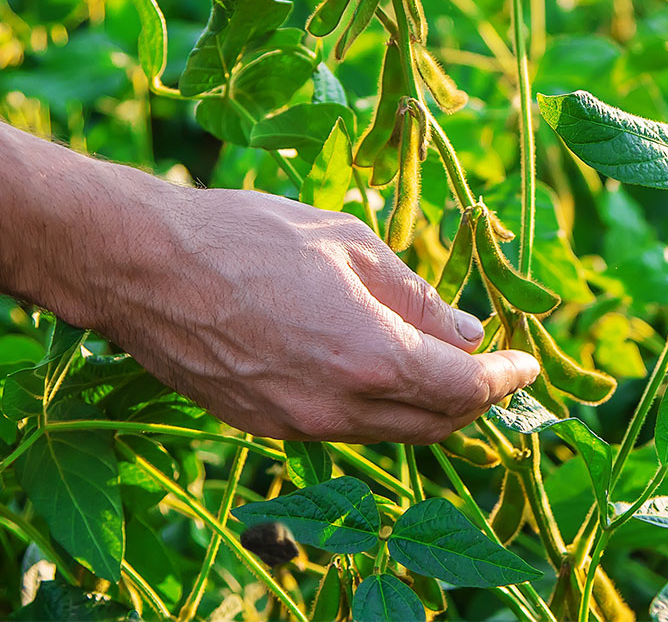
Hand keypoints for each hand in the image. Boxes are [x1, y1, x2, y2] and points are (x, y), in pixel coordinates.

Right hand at [61, 179, 537, 442]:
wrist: (142, 267)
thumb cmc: (244, 236)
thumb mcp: (348, 242)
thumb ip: (415, 295)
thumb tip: (467, 330)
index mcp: (371, 356)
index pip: (465, 389)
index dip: (505, 378)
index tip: (525, 362)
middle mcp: (339, 407)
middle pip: (434, 425)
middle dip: (472, 400)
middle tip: (490, 366)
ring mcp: (297, 424)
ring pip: (387, 433)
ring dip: (423, 407)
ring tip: (438, 366)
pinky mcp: (262, 425)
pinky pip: (340, 427)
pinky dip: (373, 408)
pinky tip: (371, 369)